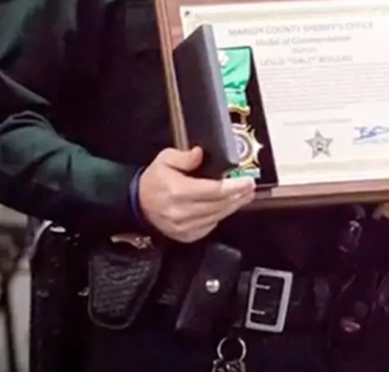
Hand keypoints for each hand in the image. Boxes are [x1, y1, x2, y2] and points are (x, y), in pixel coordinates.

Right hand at [138, 146, 255, 242]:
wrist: (138, 203)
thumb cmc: (153, 180)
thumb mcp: (165, 159)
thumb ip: (184, 156)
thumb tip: (199, 153)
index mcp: (177, 191)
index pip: (213, 190)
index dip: (233, 186)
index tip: (247, 181)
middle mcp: (181, 211)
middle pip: (219, 205)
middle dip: (238, 196)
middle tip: (250, 187)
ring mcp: (184, 226)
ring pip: (217, 217)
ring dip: (233, 206)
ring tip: (243, 196)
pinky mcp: (186, 235)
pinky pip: (210, 226)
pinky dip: (220, 216)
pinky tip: (226, 206)